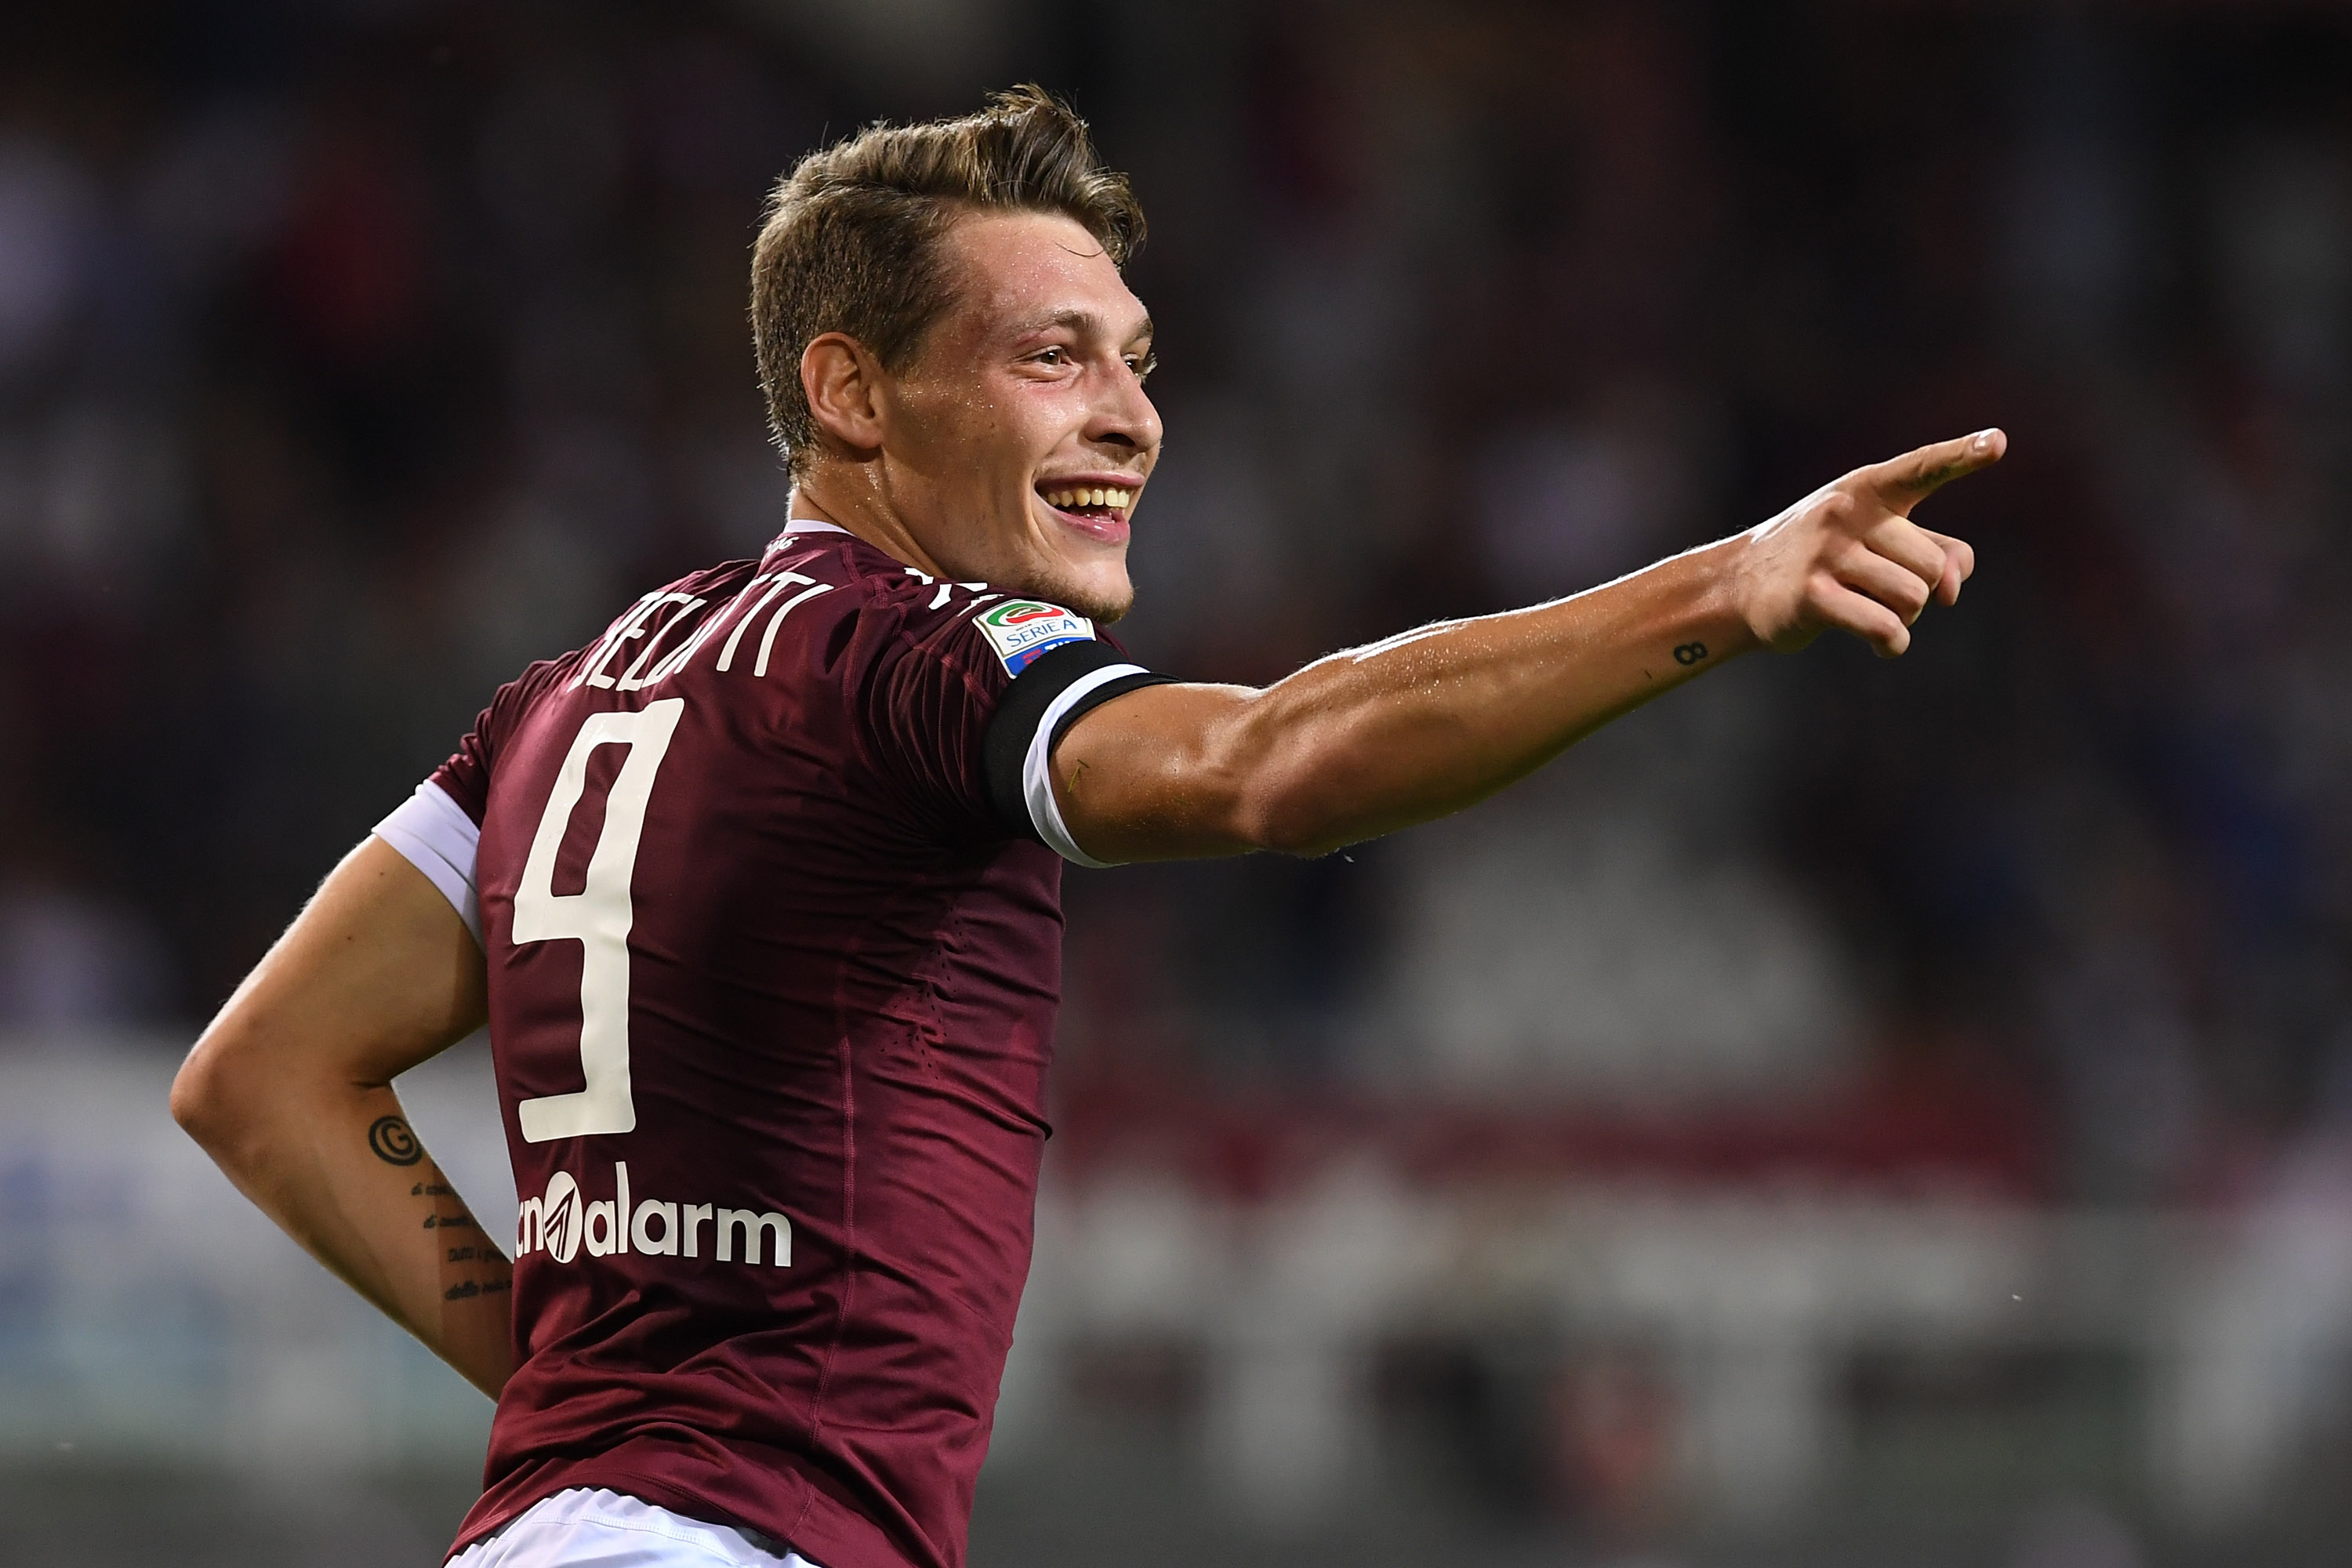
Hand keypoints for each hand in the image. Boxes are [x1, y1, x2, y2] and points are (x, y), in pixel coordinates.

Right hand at [1732, 428, 2002, 657]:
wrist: (1738, 585)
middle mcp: (1846, 513)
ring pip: (1913, 598)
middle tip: (1886, 592)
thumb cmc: (1821, 557)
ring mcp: (1826, 553)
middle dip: (1922, 590)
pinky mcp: (1812, 596)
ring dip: (1906, 618)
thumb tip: (1952, 589)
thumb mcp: (1876, 539)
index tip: (1998, 442)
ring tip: (1878, 614)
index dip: (1963, 455)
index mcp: (1866, 489)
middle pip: (1931, 565)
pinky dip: (1893, 643)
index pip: (1921, 468)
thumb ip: (1935, 550)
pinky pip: (1885, 626)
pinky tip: (1883, 645)